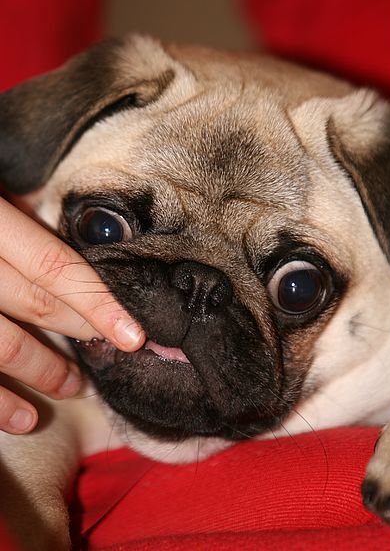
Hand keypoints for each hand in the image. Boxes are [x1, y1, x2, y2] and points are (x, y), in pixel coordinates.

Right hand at [0, 197, 144, 433]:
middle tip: (114, 353)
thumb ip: (14, 213)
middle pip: (34, 304)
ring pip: (1, 345)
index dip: (97, 302)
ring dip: (43, 372)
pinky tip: (22, 418)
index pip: (53, 266)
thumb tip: (59, 235)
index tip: (133, 333)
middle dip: (81, 332)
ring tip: (73, 386)